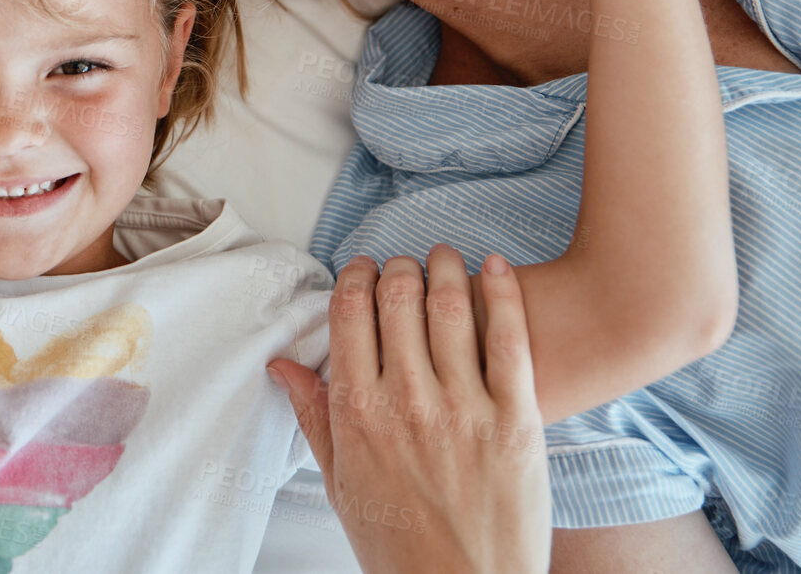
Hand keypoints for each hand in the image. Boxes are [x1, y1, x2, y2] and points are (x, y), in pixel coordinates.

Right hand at [269, 246, 549, 573]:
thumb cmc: (400, 547)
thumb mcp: (341, 483)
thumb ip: (314, 417)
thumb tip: (283, 366)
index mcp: (358, 413)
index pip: (349, 315)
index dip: (355, 278)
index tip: (363, 270)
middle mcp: (407, 402)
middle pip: (398, 299)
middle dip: (399, 267)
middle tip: (405, 263)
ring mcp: (464, 408)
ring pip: (451, 307)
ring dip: (446, 267)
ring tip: (447, 256)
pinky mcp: (517, 420)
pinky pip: (509, 339)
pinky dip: (503, 293)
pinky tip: (498, 268)